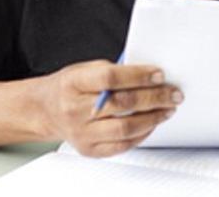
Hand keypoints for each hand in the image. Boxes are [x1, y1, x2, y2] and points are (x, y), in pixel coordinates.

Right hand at [40, 59, 180, 156]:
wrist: (46, 110)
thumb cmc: (69, 87)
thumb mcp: (83, 69)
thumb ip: (111, 71)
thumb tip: (147, 75)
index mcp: (72, 83)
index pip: (109, 78)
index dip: (137, 76)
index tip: (159, 74)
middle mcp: (74, 109)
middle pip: (121, 104)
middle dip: (154, 98)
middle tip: (172, 93)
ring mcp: (81, 133)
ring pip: (125, 128)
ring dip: (153, 118)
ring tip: (167, 109)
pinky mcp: (89, 150)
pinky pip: (122, 145)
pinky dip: (141, 134)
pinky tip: (151, 123)